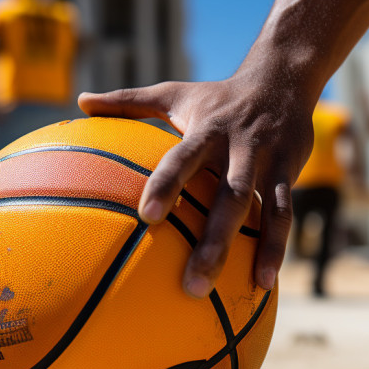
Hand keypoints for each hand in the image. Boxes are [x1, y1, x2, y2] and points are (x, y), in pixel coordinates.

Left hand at [79, 72, 314, 297]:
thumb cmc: (216, 96)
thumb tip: (80, 101)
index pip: (182, 159)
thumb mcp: (174, 93)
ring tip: (237, 289)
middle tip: (191, 285)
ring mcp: (266, 160)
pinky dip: (275, 247)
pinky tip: (263, 283)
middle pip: (226, 196)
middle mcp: (237, 146)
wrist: (281, 79)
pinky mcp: (288, 171)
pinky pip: (283, 213)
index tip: (147, 217)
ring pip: (257, 209)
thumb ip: (128, 101)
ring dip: (251, 251)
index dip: (167, 185)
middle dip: (212, 241)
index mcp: (205, 131)